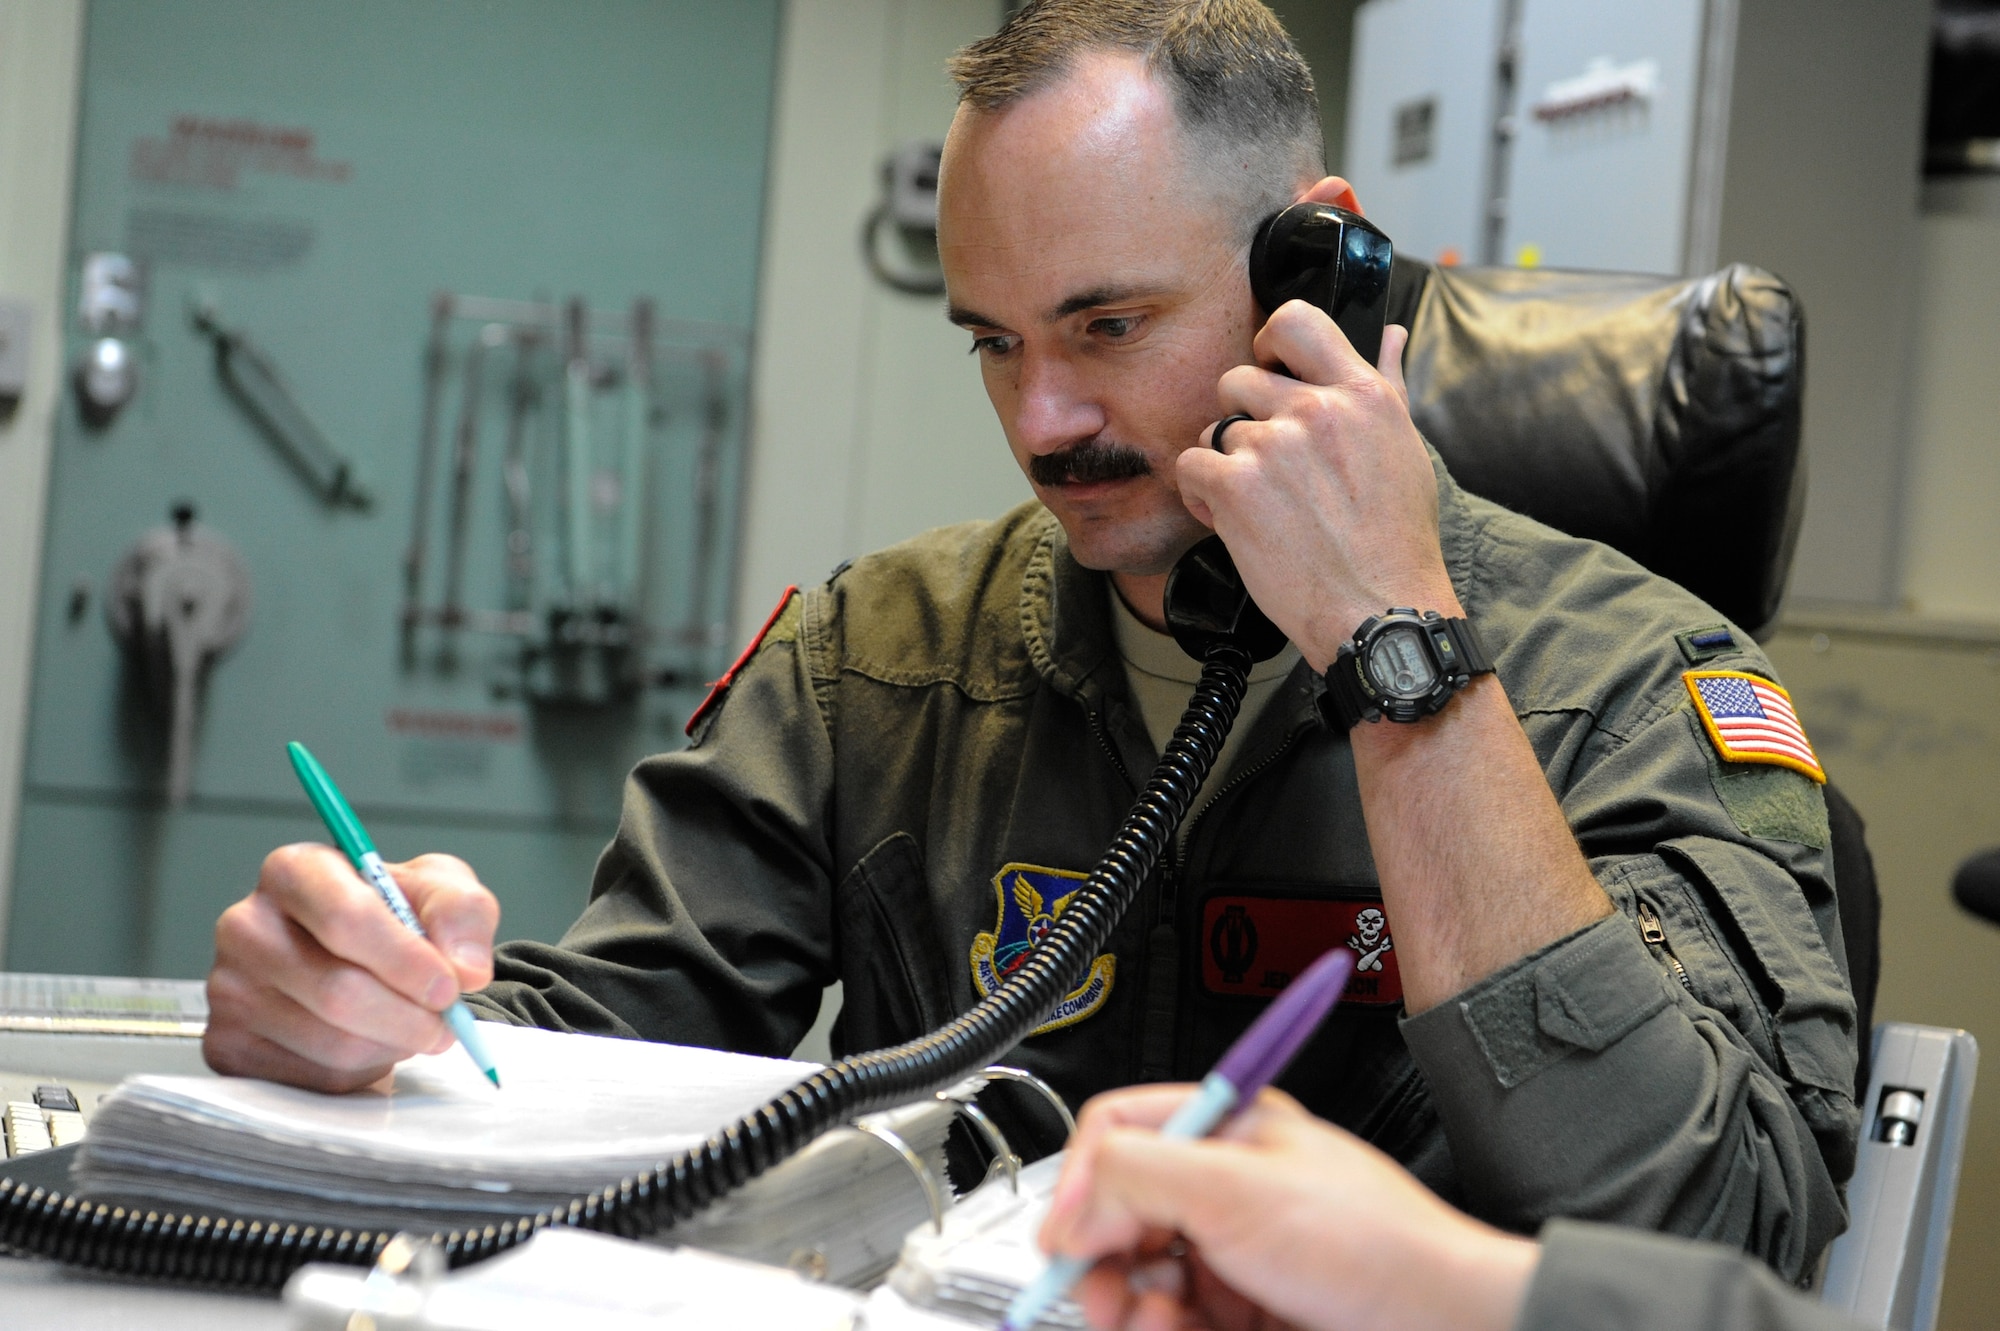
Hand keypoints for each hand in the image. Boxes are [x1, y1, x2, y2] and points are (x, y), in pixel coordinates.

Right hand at [205, 845, 498, 1091]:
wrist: (360, 964)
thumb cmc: (395, 920)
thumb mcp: (439, 891)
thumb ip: (462, 913)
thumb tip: (465, 969)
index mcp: (295, 871)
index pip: (347, 917)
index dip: (405, 960)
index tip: (450, 986)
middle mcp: (247, 925)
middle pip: (340, 990)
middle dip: (409, 1016)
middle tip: (447, 1024)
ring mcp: (229, 990)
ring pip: (333, 1042)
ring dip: (391, 1045)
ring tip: (408, 1026)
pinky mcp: (228, 1046)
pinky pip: (313, 1078)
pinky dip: (361, 1071)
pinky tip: (368, 1043)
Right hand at [1038, 1085, 1536, 1330]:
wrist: (1443, 1326)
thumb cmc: (1378, 1245)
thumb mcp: (1239, 1189)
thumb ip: (1138, 1177)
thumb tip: (1068, 1207)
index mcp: (1226, 1129)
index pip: (1118, 1132)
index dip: (1082, 1180)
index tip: (1065, 1235)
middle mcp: (1224, 1186)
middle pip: (1116, 1212)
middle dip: (1097, 1255)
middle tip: (1095, 1292)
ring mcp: (1232, 1253)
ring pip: (1137, 1277)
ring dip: (1128, 1304)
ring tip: (1149, 1321)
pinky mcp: (1240, 1313)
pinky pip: (1171, 1320)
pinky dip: (1161, 1330)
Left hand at [1175, 311, 1457, 670]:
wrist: (1378, 610)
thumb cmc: (1397, 542)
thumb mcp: (1406, 450)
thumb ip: (1388, 385)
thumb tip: (1390, 334)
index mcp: (1362, 394)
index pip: (1296, 321)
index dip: (1269, 341)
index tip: (1270, 368)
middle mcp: (1316, 410)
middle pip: (1240, 378)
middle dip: (1241, 418)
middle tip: (1264, 462)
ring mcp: (1273, 446)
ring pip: (1215, 429)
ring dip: (1226, 464)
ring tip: (1257, 504)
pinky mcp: (1235, 486)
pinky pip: (1191, 465)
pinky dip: (1201, 495)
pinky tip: (1230, 521)